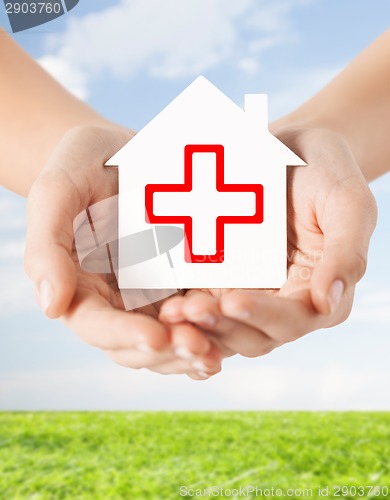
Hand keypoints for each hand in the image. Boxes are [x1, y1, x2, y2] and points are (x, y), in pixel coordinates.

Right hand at [24, 125, 222, 378]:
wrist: (119, 150)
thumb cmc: (80, 166)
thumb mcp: (57, 193)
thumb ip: (48, 248)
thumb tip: (51, 307)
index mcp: (82, 288)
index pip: (97, 325)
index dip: (124, 335)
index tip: (154, 336)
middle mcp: (117, 301)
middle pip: (136, 345)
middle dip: (167, 352)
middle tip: (199, 348)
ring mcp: (151, 294)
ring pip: (169, 339)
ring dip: (192, 350)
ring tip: (218, 352)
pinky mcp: (181, 281)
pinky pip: (196, 314)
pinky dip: (213, 329)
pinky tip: (236, 330)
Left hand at [159, 128, 376, 356]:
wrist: (290, 148)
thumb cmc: (326, 171)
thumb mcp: (347, 203)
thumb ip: (345, 253)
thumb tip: (327, 304)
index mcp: (318, 292)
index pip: (293, 320)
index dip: (264, 316)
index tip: (233, 301)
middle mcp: (283, 301)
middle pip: (253, 334)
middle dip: (222, 327)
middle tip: (191, 311)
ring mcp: (249, 291)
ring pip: (223, 327)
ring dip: (198, 327)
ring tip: (172, 313)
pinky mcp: (221, 278)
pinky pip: (202, 302)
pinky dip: (186, 309)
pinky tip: (165, 302)